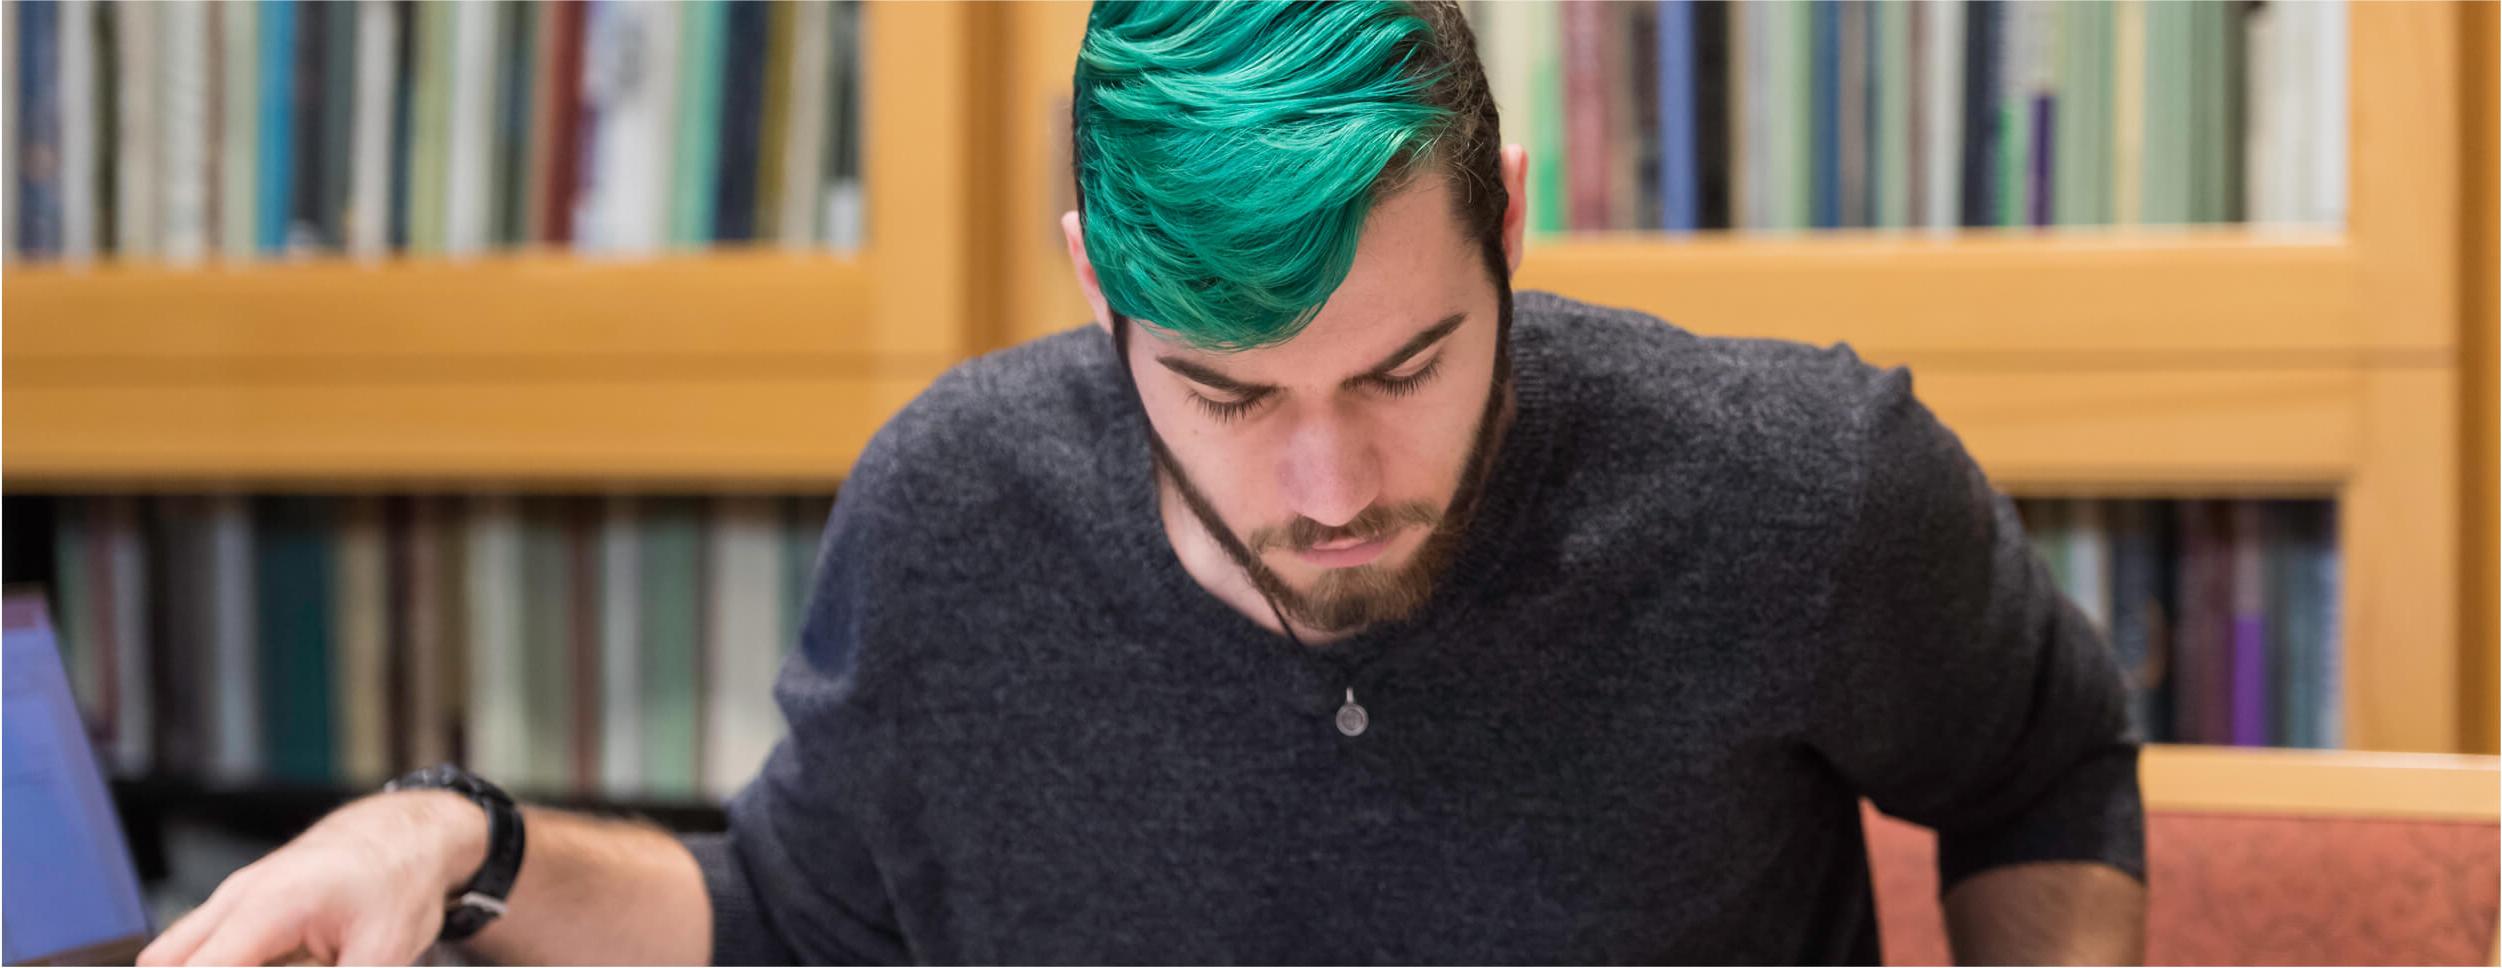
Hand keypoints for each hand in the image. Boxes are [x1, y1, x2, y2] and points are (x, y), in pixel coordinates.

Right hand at [137, 790, 488, 966]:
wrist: (409, 833)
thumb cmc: (400, 879)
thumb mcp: (383, 953)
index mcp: (268, 906)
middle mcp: (238, 896)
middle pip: (164, 960)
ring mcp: (235, 897)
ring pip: (176, 952)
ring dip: (205, 967)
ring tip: (287, 962)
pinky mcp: (243, 904)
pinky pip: (203, 945)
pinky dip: (219, 963)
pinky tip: (274, 962)